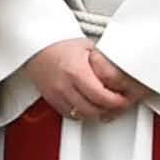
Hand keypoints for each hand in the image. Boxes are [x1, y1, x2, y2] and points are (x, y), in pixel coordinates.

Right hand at [22, 38, 137, 121]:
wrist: (36, 43)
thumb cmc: (60, 43)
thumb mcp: (89, 48)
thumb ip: (104, 64)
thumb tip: (122, 77)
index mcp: (76, 72)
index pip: (102, 97)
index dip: (117, 102)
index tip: (123, 99)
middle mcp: (64, 86)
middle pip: (93, 110)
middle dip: (109, 109)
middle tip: (117, 104)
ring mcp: (56, 94)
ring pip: (82, 116)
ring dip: (95, 113)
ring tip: (104, 105)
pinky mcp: (50, 99)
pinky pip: (69, 115)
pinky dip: (81, 113)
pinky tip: (87, 105)